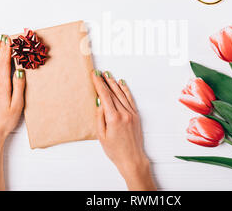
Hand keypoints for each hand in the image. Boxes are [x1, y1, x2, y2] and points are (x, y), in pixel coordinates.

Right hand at [92, 70, 155, 190]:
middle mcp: (124, 114)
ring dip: (114, 84)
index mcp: (113, 118)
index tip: (94, 76)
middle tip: (99, 73)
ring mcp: (131, 114)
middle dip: (105, 82)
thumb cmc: (115, 151)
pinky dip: (125, 90)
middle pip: (112, 93)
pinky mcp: (136, 116)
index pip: (105, 96)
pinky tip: (121, 84)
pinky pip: (130, 99)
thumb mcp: (101, 136)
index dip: (99, 84)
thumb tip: (100, 104)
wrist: (132, 159)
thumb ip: (99, 118)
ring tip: (108, 75)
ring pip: (121, 94)